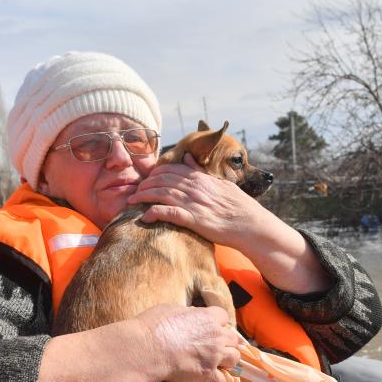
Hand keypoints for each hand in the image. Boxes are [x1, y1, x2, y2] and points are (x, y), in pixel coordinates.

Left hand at [128, 153, 269, 249]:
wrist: (251, 224)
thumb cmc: (239, 206)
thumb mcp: (221, 182)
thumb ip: (201, 171)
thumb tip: (186, 157)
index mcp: (200, 178)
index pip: (170, 169)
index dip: (154, 174)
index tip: (146, 180)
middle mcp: (194, 187)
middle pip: (161, 180)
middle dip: (144, 184)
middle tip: (134, 191)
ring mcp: (193, 202)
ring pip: (160, 194)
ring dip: (142, 197)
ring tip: (131, 202)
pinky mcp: (193, 219)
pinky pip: (168, 213)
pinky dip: (153, 213)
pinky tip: (144, 217)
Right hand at [137, 304, 240, 381]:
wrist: (147, 349)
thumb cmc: (154, 326)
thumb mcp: (172, 309)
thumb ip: (188, 313)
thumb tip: (192, 315)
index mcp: (208, 317)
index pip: (224, 317)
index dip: (217, 324)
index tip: (209, 329)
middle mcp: (216, 335)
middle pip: (233, 339)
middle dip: (225, 343)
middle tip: (214, 348)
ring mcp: (214, 355)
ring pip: (234, 359)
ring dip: (226, 362)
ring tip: (216, 364)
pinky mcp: (207, 373)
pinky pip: (222, 381)